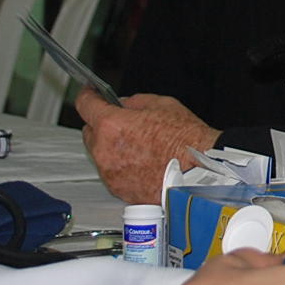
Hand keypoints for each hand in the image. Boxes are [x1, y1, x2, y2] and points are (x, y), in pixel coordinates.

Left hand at [76, 90, 219, 203]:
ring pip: (99, 154)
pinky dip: (120, 166)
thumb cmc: (185, 140)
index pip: (85, 105)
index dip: (87, 96)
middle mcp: (104, 150)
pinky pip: (111, 172)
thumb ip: (134, 102)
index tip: (90, 94)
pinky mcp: (118, 189)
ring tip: (138, 146)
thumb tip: (124, 105)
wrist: (199, 172)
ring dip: (110, 147)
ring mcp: (109, 173)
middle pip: (89, 132)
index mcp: (112, 125)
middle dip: (102, 125)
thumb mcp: (162, 104)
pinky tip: (141, 162)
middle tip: (124, 123)